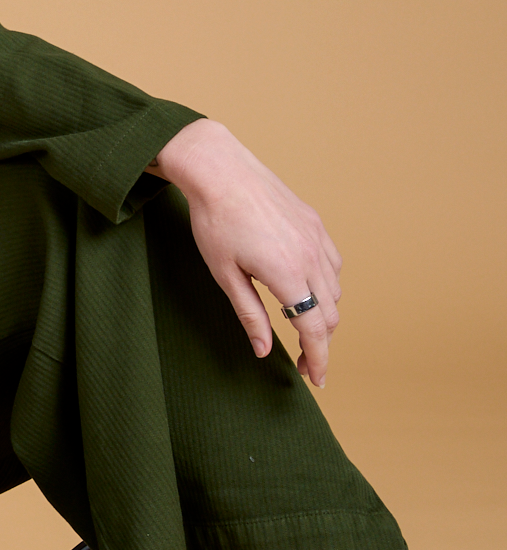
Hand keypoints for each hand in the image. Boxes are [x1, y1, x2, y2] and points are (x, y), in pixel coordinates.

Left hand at [150, 120, 342, 386]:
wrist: (219, 169)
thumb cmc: (213, 222)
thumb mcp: (225, 275)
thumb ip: (250, 315)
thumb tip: (264, 351)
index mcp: (287, 274)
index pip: (314, 330)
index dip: (319, 359)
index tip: (316, 379)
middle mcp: (310, 257)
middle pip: (330, 315)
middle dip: (321, 343)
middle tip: (303, 361)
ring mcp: (316, 238)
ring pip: (335, 290)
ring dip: (323, 314)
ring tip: (299, 324)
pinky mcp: (315, 223)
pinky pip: (332, 264)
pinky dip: (325, 284)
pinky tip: (305, 288)